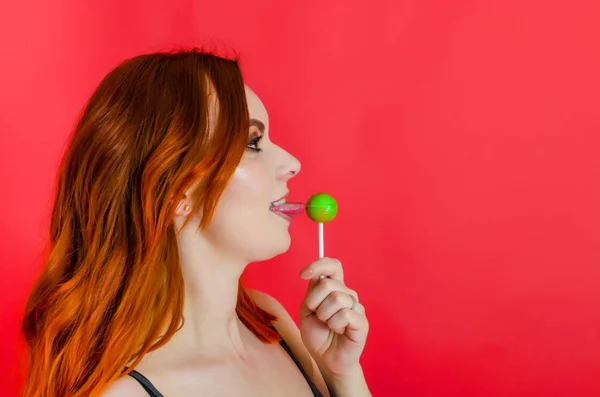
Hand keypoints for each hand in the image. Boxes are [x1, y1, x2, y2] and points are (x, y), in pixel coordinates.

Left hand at [299, 258, 368, 377]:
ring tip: (329, 325)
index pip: (333, 266)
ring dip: (324, 316)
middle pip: (328, 284)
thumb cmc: (318, 335)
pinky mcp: (362, 321)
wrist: (326, 359)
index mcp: (334, 288)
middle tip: (318, 316)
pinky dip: (334, 325)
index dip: (318, 265)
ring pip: (336, 299)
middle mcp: (347, 294)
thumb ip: (311, 293)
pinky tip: (338, 331)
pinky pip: (344, 315)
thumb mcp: (306, 311)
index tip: (303, 274)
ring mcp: (356, 307)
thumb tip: (316, 276)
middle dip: (314, 302)